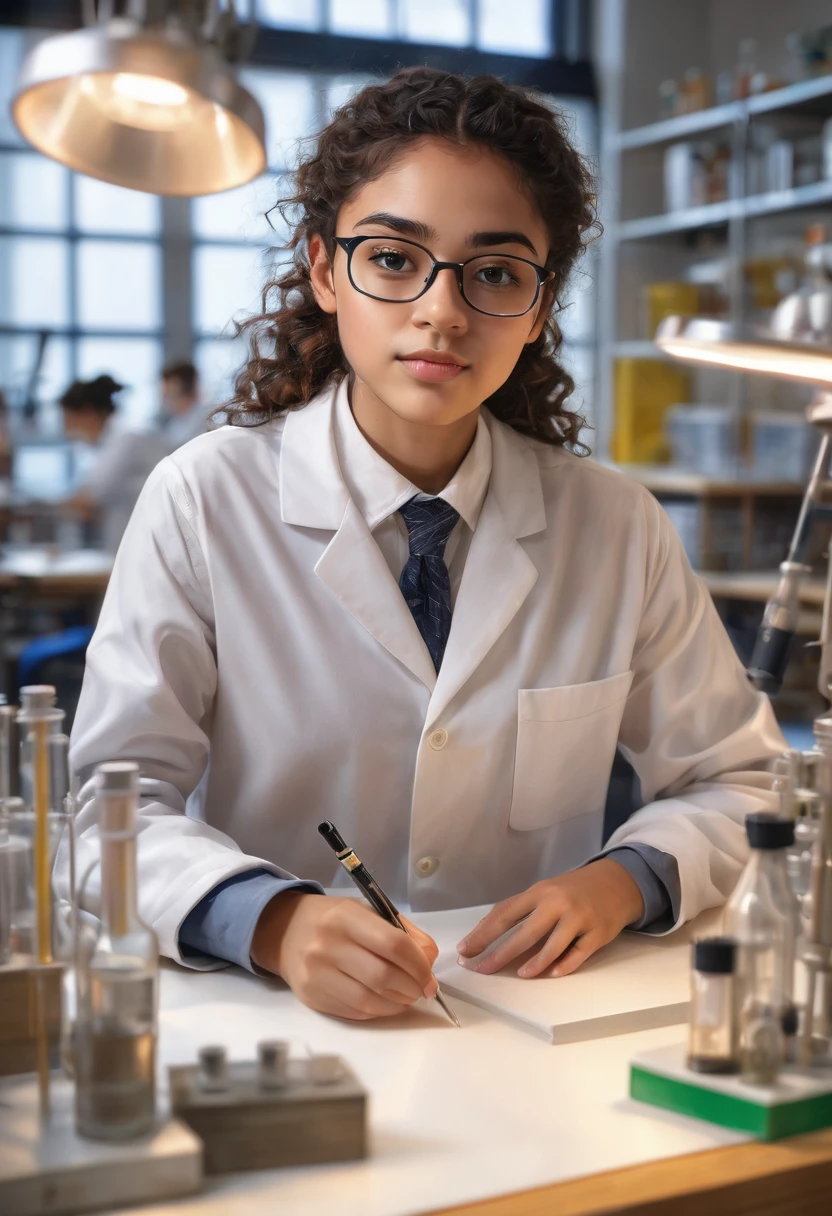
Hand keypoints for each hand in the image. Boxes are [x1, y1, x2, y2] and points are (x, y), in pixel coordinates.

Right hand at [251, 892, 439, 1019]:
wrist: (285, 932)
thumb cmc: (334, 919)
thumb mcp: (367, 911)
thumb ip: (403, 931)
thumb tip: (430, 959)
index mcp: (345, 917)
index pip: (393, 944)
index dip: (419, 965)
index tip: (431, 977)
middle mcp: (327, 945)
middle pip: (383, 976)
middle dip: (412, 988)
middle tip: (423, 990)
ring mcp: (316, 974)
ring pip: (369, 1000)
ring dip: (398, 1004)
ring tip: (407, 996)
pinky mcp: (312, 997)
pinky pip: (354, 1012)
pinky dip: (379, 1011)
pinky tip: (386, 1002)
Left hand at [455, 859, 644, 978]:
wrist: (615, 882)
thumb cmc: (572, 890)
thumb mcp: (545, 891)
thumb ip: (521, 910)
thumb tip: (485, 932)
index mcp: (538, 891)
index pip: (504, 914)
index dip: (483, 933)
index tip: (465, 950)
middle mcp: (557, 903)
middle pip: (524, 933)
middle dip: (499, 954)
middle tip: (481, 969)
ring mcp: (578, 917)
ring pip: (552, 945)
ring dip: (534, 963)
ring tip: (520, 975)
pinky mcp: (597, 932)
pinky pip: (578, 953)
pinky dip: (564, 965)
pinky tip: (552, 973)